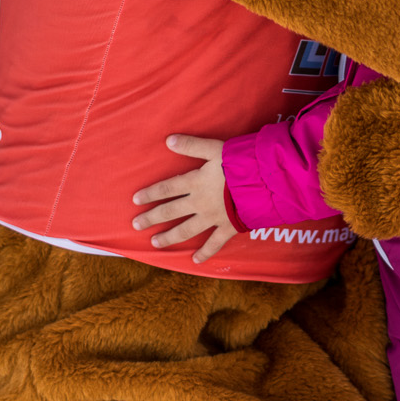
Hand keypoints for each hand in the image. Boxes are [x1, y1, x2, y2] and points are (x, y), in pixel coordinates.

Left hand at [132, 135, 237, 264]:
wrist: (264, 183)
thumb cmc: (240, 162)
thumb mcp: (215, 148)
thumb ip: (192, 145)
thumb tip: (168, 140)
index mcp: (195, 182)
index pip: (166, 188)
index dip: (150, 193)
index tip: (135, 200)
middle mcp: (199, 202)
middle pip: (170, 211)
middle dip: (152, 218)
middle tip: (136, 225)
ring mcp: (213, 217)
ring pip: (186, 230)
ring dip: (169, 237)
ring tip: (155, 243)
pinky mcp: (228, 227)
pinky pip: (214, 243)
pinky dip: (205, 253)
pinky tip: (195, 260)